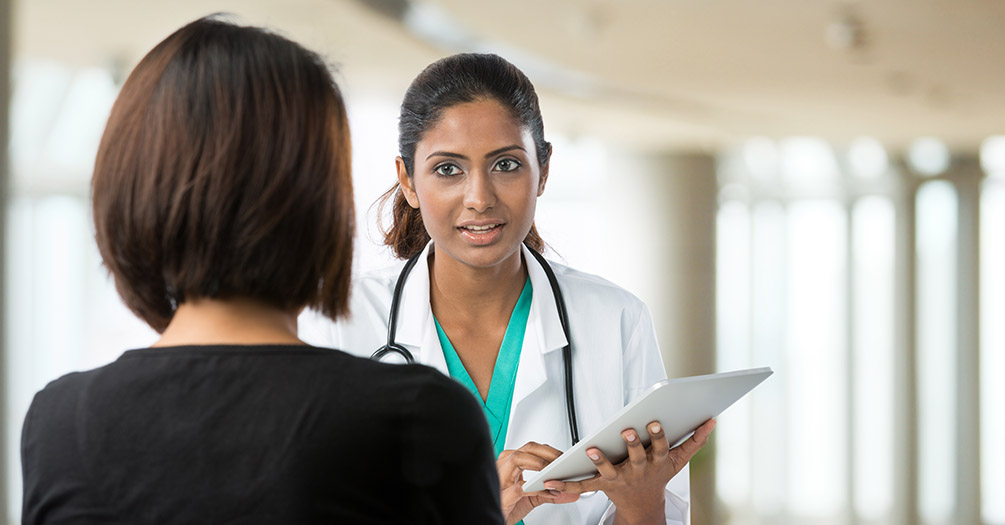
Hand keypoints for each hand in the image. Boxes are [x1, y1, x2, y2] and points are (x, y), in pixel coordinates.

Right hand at [497, 441, 579, 524]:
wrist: (492, 521)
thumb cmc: (508, 507)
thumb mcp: (532, 498)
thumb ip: (550, 493)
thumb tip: (572, 492)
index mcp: (510, 464)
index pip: (531, 449)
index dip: (549, 450)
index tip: (564, 457)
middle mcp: (504, 467)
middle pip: (526, 449)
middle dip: (547, 452)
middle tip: (562, 461)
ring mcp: (501, 479)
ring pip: (517, 459)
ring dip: (539, 464)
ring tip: (553, 474)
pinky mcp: (502, 495)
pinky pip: (520, 487)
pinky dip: (536, 489)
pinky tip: (548, 492)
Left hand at [543, 418, 715, 524]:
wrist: (642, 504)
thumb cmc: (659, 474)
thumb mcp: (678, 460)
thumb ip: (695, 440)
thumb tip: (711, 421)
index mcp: (656, 462)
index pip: (658, 447)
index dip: (657, 436)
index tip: (655, 422)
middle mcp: (638, 470)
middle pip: (635, 456)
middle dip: (632, 444)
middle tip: (627, 430)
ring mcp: (620, 478)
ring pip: (610, 469)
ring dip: (600, 460)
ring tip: (591, 449)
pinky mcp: (603, 484)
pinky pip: (585, 483)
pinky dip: (569, 482)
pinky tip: (553, 479)